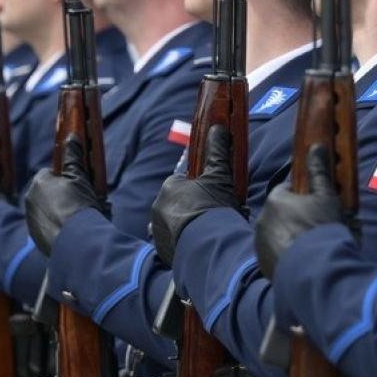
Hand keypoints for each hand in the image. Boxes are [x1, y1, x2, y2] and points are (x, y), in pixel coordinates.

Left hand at [25, 136, 107, 255]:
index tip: (78, 187)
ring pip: (47, 212)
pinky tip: (71, 234)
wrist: (78, 243)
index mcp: (39, 182)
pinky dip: (56, 230)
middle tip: (81, 205)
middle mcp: (29, 200)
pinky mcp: (36, 238)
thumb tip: (71, 138)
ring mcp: (31, 220)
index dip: (66, 180)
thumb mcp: (80, 178)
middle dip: (62, 198)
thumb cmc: (80, 206)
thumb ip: (73, 158)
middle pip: (48, 194)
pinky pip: (47, 229)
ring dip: (60, 214)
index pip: (50, 174)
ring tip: (78, 222)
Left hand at [148, 124, 238, 265]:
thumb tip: (218, 128)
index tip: (213, 196)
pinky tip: (195, 245)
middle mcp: (158, 207)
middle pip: (178, 204)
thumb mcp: (219, 176)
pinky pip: (170, 244)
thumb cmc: (213, 206)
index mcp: (170, 186)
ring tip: (206, 233)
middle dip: (193, 208)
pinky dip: (180, 244)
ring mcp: (158, 230)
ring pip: (173, 224)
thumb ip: (217, 152)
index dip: (200, 189)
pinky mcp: (161, 249)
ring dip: (186, 227)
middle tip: (213, 216)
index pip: (183, 183)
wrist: (207, 244)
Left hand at [255, 143, 343, 280]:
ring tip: (309, 248)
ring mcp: (260, 242)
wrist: (316, 270)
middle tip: (316, 229)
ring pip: (276, 234)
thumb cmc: (322, 229)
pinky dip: (284, 255)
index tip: (317, 206)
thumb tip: (316, 146)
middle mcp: (262, 219)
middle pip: (281, 214)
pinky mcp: (262, 263)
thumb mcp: (326, 197)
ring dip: (289, 238)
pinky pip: (273, 254)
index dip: (304, 197)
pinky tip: (301, 261)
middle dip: (295, 218)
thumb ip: (319, 171)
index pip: (288, 191)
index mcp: (276, 199)